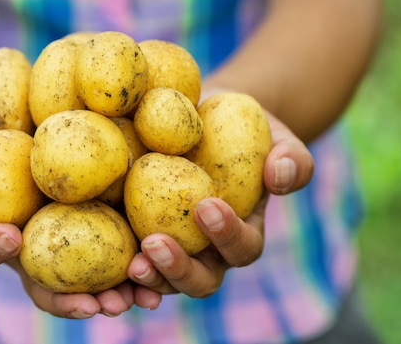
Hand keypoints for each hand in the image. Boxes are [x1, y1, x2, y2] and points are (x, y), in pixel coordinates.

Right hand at [0, 107, 161, 317]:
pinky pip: (120, 259)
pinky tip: (159, 282)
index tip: (9, 236)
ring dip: (109, 297)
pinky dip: (139, 273)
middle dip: (66, 300)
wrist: (36, 123)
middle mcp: (35, 246)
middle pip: (45, 284)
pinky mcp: (104, 234)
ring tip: (135, 301)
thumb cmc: (1, 130)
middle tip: (90, 305)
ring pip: (87, 284)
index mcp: (0, 226)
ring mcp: (70, 245)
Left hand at [127, 111, 313, 296]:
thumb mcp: (275, 136)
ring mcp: (175, 248)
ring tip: (131, 264)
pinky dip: (122, 274)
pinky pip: (134, 262)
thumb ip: (292, 157)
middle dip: (180, 270)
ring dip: (150, 278)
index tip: (206, 206)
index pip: (242, 247)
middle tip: (156, 244)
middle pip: (202, 279)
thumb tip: (281, 174)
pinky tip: (109, 266)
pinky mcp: (142, 235)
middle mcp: (209, 250)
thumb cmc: (242, 128)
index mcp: (243, 231)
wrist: (202, 119)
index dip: (227, 235)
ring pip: (165, 281)